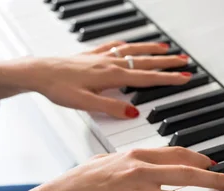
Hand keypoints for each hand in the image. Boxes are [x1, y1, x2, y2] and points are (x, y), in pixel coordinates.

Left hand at [0, 41, 191, 117]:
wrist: (37, 72)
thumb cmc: (57, 88)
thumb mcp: (84, 103)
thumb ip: (110, 109)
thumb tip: (134, 113)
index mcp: (111, 76)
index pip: (146, 78)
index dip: (168, 79)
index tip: (185, 78)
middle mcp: (109, 63)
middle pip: (145, 61)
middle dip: (167, 62)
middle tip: (185, 61)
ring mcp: (101, 57)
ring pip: (132, 51)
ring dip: (151, 49)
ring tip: (166, 48)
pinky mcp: (91, 55)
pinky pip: (116, 46)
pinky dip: (128, 45)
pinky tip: (131, 44)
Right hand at [8, 148, 223, 190]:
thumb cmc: (81, 180)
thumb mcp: (107, 159)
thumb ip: (128, 159)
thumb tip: (141, 160)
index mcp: (137, 154)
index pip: (178, 153)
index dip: (200, 158)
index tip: (214, 164)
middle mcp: (143, 170)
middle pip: (189, 173)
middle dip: (215, 180)